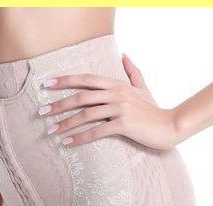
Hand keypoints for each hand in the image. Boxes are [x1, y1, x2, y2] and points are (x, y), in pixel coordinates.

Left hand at [40, 54, 186, 149]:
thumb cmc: (154, 110)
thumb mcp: (143, 88)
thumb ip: (132, 72)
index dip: (65, 80)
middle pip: (82, 96)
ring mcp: (120, 108)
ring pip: (86, 114)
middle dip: (59, 103)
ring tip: (51, 131)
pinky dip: (81, 137)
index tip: (46, 84)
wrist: (170, 126)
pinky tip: (68, 143)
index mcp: (117, 84)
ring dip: (66, 123)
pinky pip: (97, 131)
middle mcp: (116, 93)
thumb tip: (124, 55)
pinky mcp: (124, 124)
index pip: (86, 79)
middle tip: (42, 112)